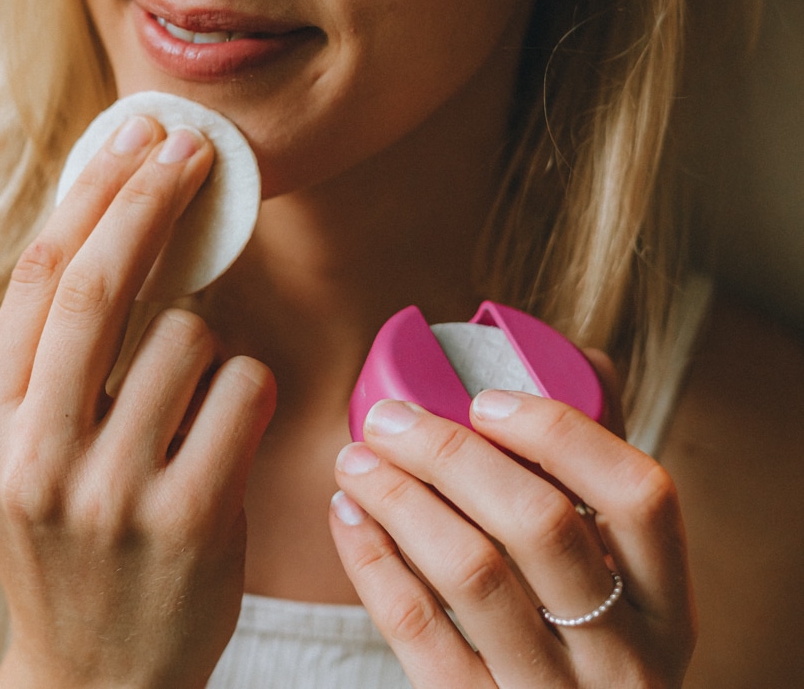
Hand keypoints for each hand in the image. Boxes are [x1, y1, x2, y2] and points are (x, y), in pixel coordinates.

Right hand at [0, 116, 275, 688]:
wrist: (93, 675)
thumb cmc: (68, 536)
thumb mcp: (24, 451)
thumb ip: (55, 356)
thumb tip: (118, 222)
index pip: (42, 276)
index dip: (94, 191)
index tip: (135, 134)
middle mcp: (36, 453)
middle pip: (101, 282)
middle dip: (150, 195)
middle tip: (191, 145)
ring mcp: (113, 491)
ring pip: (190, 335)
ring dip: (205, 342)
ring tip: (185, 404)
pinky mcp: (190, 519)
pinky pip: (244, 388)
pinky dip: (247, 388)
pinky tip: (223, 435)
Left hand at [329, 391, 693, 687]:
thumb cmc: (580, 642)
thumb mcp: (617, 581)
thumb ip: (594, 477)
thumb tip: (572, 354)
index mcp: (665, 604)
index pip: (639, 495)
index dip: (561, 434)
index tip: (484, 400)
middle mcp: (624, 657)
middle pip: (538, 525)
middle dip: (450, 453)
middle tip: (388, 417)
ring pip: (472, 574)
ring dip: (400, 498)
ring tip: (354, 458)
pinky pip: (419, 632)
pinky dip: (373, 562)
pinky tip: (347, 517)